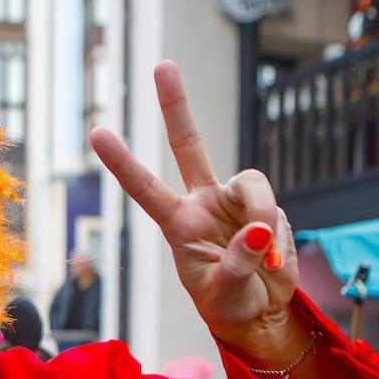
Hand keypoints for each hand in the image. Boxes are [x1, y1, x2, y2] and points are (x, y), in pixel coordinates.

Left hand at [90, 61, 302, 363]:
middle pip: (189, 144)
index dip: (122, 161)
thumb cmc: (227, 304)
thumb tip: (258, 229)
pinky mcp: (268, 210)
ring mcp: (236, 203)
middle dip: (176, 105)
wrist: (260, 313)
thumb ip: (236, 263)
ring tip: (265, 257)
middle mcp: (204, 203)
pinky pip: (278, 215)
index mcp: (178, 223)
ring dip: (263, 215)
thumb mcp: (223, 293)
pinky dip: (281, 242)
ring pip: (254, 185)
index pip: (145, 187)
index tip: (97, 131)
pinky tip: (274, 264)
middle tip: (161, 64)